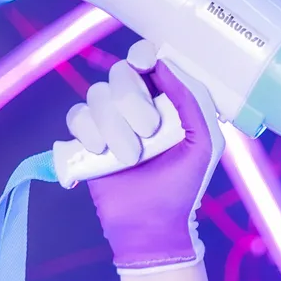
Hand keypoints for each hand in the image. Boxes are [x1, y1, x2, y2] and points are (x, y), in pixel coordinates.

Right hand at [69, 43, 222, 269]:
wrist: (151, 225)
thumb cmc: (183, 186)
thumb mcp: (203, 142)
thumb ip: (193, 100)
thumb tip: (167, 65)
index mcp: (166, 100)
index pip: (149, 60)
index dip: (143, 55)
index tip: (144, 65)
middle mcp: (135, 104)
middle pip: (120, 74)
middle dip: (133, 102)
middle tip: (149, 134)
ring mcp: (108, 120)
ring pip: (96, 95)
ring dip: (114, 127)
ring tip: (130, 157)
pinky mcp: (85, 138)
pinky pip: (77, 116)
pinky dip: (89, 134)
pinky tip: (103, 155)